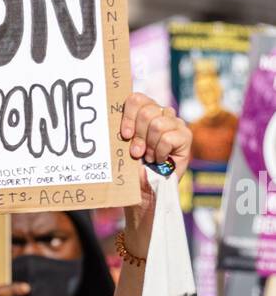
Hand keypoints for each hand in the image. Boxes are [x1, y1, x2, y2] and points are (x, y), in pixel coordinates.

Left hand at [119, 93, 191, 254]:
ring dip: (150, 145)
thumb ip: (121, 133)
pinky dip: (161, 152)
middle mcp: (160, 115)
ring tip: (150, 158)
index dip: (128, 115)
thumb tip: (108, 115)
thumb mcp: (122, 151)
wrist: (144, 197)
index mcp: (143, 114)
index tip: (124, 135)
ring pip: (158, 122)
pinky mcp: (186, 138)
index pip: (136, 98)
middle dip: (138, 135)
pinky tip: (161, 161)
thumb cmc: (131, 174)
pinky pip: (170, 136)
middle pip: (147, 110)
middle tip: (137, 153)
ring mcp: (175, 125)